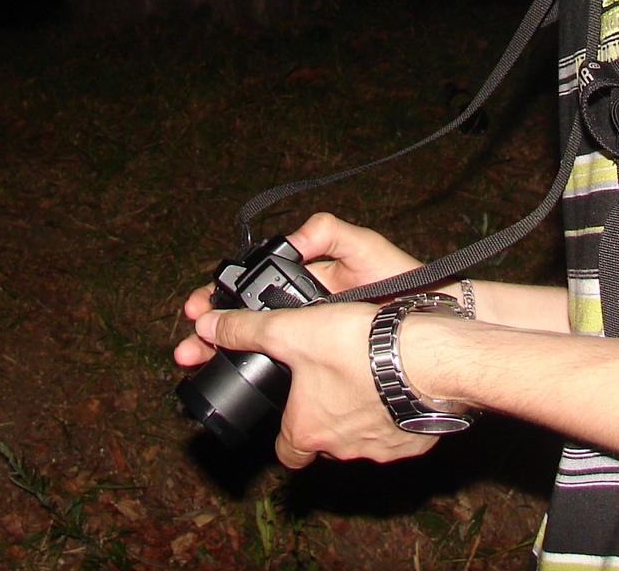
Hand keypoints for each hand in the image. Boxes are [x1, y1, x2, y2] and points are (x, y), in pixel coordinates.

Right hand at [174, 213, 421, 370]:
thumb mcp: (362, 246)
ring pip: (257, 351)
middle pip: (244, 324)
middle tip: (186, 350)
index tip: (195, 309)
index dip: (218, 298)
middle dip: (209, 334)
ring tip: (196, 364)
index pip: (250, 289)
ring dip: (222, 356)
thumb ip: (326, 232)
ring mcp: (313, 339)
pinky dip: (255, 378)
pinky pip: (284, 372)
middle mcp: (303, 312)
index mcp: (304, 282)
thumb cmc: (401, 278)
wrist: (433, 316)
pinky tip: (239, 385)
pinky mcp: (326, 363)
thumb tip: (292, 239)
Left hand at [194, 300, 438, 467]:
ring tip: (365, 376)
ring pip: (362, 438)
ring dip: (360, 414)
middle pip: (325, 443)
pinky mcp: (413, 442)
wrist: (429, 358)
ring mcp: (380, 449)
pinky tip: (398, 385)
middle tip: (330, 382)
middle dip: (325, 418)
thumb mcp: (292, 330)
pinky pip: (399, 433)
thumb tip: (208, 327)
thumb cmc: (360, 347)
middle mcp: (341, 449)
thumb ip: (247, 329)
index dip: (286, 432)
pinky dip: (395, 414)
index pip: (286, 453)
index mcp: (307, 430)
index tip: (290, 413)